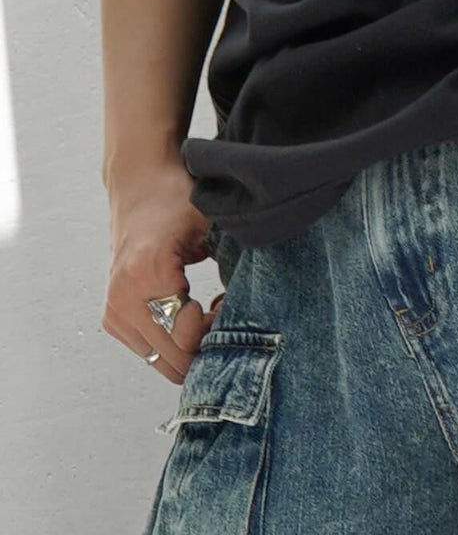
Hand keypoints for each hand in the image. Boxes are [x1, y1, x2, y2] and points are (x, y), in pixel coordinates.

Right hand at [100, 158, 223, 383]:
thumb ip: (233, 263)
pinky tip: (190, 313)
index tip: (230, 302)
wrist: (139, 184)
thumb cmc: (176, 199)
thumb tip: (258, 304)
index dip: (217, 329)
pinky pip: (150, 351)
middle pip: (173, 357)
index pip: (185, 337)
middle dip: (205, 344)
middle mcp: (124, 299)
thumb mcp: (212, 224)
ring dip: (190, 346)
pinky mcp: (113, 318)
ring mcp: (115, 312)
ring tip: (208, 311)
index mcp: (148, 274)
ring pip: (162, 360)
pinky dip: (173, 342)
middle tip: (223, 311)